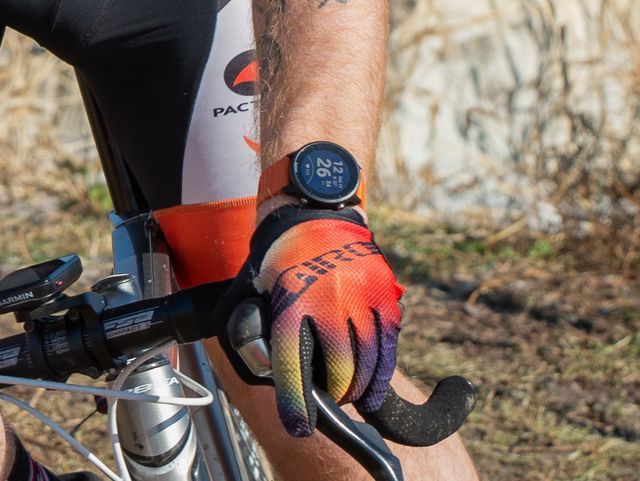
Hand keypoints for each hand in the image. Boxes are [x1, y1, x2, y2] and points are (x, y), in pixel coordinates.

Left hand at [223, 205, 404, 437]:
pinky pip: (388, 350)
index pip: (291, 363)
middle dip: (335, 393)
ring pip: (367, 365)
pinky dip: (380, 373)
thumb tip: (261, 373)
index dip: (295, 402)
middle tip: (330, 396)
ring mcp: (360, 299)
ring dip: (358, 386)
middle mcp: (327, 302)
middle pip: (340, 371)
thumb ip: (251, 332)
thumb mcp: (252, 292)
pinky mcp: (384, 297)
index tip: (299, 426)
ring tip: (348, 388)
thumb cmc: (276, 260)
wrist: (313, 213)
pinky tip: (370, 380)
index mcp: (289, 302)